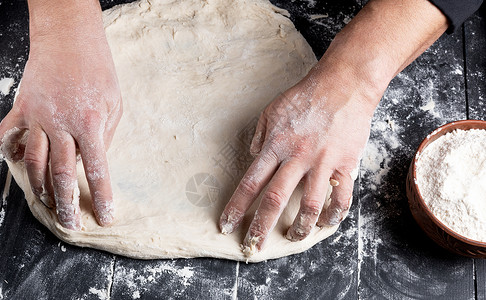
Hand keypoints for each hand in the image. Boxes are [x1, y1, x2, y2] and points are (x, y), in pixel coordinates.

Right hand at [0, 1, 121, 229]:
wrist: (69, 39)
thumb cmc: (98, 70)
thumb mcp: (115, 104)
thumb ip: (105, 134)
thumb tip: (93, 160)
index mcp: (91, 124)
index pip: (97, 170)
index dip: (102, 196)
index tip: (105, 217)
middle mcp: (62, 125)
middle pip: (61, 174)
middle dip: (66, 203)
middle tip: (71, 223)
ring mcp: (38, 117)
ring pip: (34, 162)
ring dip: (40, 188)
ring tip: (48, 204)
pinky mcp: (21, 108)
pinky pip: (8, 136)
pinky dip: (10, 154)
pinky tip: (17, 166)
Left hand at [219, 64, 375, 254]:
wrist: (343, 85)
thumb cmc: (305, 96)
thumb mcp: (272, 111)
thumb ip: (260, 136)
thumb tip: (253, 155)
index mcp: (275, 146)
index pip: (250, 183)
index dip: (236, 207)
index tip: (226, 225)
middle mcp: (296, 157)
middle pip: (274, 200)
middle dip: (261, 227)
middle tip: (253, 247)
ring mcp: (322, 162)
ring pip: (309, 205)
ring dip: (301, 228)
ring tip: (294, 238)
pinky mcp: (345, 163)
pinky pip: (341, 196)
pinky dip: (334, 214)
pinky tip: (327, 222)